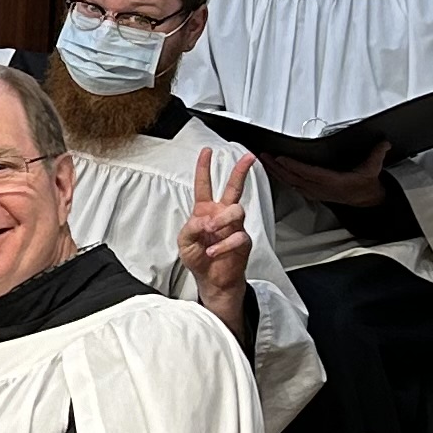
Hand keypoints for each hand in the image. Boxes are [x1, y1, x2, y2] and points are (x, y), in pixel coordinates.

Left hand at [176, 148, 251, 319]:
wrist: (212, 280)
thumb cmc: (198, 258)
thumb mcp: (184, 242)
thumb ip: (190, 228)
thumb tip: (203, 219)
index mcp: (205, 210)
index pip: (204, 185)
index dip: (204, 168)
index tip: (207, 152)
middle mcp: (221, 214)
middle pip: (233, 188)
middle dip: (241, 171)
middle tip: (248, 158)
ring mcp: (234, 226)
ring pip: (237, 210)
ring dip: (222, 220)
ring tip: (210, 231)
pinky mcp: (243, 241)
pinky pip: (238, 236)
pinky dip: (224, 244)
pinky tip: (214, 251)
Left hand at [269, 141, 392, 207]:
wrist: (366, 201)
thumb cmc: (365, 185)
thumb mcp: (373, 169)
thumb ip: (377, 155)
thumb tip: (384, 143)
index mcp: (333, 183)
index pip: (309, 174)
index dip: (294, 167)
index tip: (281, 158)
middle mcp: (321, 189)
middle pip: (294, 178)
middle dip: (277, 167)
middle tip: (264, 156)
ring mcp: (315, 192)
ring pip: (291, 183)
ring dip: (276, 173)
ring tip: (264, 161)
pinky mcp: (313, 193)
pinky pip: (293, 186)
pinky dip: (282, 178)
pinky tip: (274, 172)